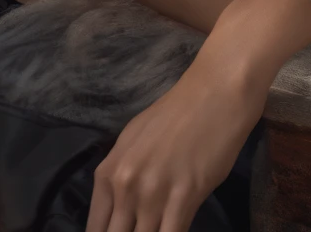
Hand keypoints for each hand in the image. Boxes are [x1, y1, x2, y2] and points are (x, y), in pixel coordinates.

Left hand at [84, 52, 267, 231]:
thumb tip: (122, 212)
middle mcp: (125, 185)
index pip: (96, 228)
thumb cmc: (177, 113)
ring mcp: (153, 192)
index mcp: (110, 172)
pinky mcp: (184, 197)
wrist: (214, 93)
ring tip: (160, 227)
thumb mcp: (135, 143)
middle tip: (145, 230)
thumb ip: (124, 179)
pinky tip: (177, 229)